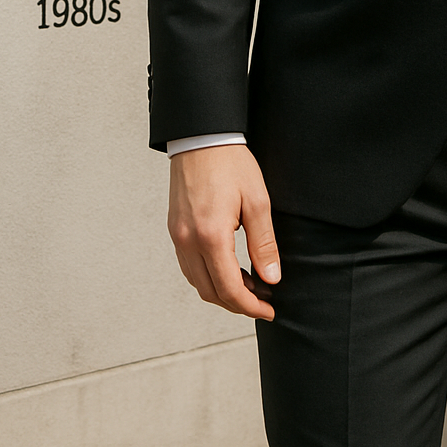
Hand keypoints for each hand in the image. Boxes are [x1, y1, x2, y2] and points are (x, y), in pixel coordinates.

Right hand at [168, 145, 280, 320]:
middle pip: (211, 292)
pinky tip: (227, 268)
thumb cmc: (230, 163)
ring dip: (222, 291)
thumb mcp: (257, 201)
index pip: (230, 289)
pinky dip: (208, 276)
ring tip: (249, 285)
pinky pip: (189, 266)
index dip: (251, 306)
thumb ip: (264, 243)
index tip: (269, 310)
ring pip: (198, 282)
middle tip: (263, 300)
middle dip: (238, 304)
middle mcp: (189, 241)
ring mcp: (178, 236)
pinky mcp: (175, 229)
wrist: (201, 137)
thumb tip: (271, 278)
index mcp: (211, 236)